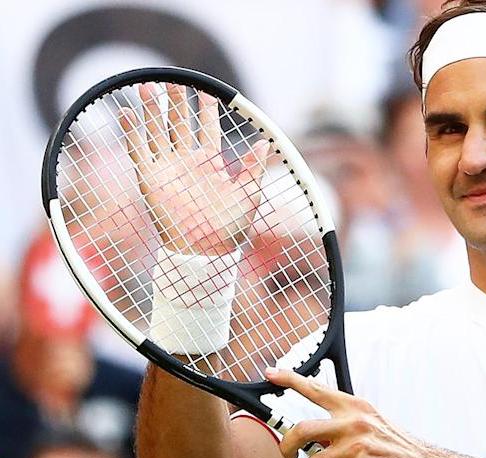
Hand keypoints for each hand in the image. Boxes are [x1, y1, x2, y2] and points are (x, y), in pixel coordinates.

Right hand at [118, 83, 268, 255]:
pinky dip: (130, 132)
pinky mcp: (149, 179)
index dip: (205, 110)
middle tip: (172, 81)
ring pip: (156, 132)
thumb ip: (253, 169)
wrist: (205, 253)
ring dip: (151, 111)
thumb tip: (265, 143)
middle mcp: (186, 162)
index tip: (206, 92)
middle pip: (178, 124)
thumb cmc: (230, 229)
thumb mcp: (249, 196)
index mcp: (211, 164)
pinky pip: (137, 151)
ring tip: (148, 88)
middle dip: (175, 103)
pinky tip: (125, 112)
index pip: (206, 128)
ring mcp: (166, 169)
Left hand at [265, 367, 447, 457]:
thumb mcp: (373, 424)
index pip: (316, 389)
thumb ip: (345, 424)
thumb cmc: (399, 450)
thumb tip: (316, 433)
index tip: (272, 373)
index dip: (290, 379)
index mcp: (356, 407)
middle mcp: (355, 422)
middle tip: (290, 455)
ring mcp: (358, 445)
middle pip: (301, 429)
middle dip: (288, 447)